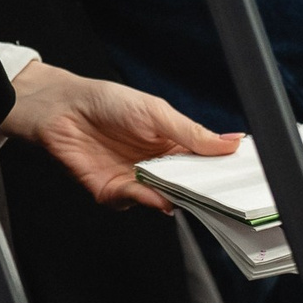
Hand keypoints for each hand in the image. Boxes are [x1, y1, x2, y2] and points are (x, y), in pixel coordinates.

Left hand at [0, 62, 240, 208]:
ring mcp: (136, 180)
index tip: (241, 178)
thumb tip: (232, 143)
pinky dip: (146, 199)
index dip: (221, 172)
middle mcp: (157, 166)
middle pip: (187, 186)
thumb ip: (193, 133)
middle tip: (220, 194)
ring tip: (187, 193)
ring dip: (175, 197)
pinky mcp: (112, 191)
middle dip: (202, 191)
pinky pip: (134, 201)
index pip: (204, 164)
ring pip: (164, 198)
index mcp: (173, 145)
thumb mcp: (158, 113)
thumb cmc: (107, 101)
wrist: (61, 108)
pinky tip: (155, 194)